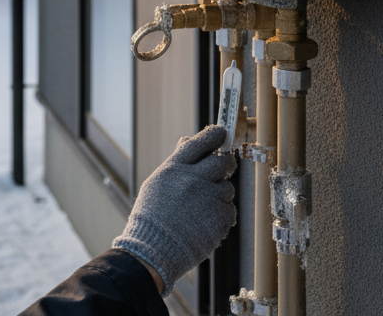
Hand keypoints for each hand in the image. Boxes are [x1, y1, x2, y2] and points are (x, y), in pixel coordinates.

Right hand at [112, 125, 235, 294]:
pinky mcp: (220, 218)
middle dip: (225, 164)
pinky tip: (207, 222)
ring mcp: (208, 198)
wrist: (154, 248)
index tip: (221, 133)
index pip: (200, 143)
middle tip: (222, 171)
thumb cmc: (152, 216)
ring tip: (204, 208)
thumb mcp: (158, 182)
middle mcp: (194, 178)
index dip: (214, 135)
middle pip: (222, 161)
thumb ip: (176, 162)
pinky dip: (222, 215)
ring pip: (227, 187)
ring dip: (220, 194)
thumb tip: (187, 141)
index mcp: (176, 168)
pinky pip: (230, 210)